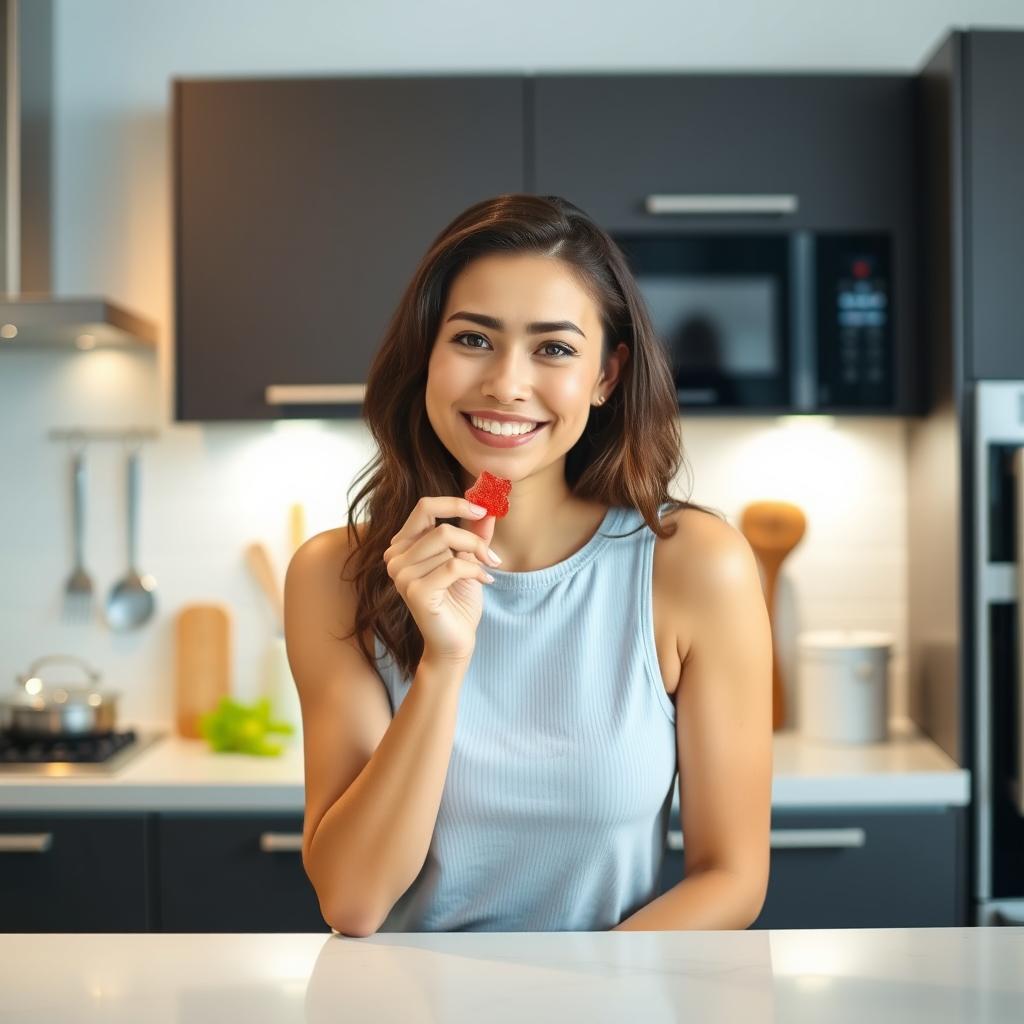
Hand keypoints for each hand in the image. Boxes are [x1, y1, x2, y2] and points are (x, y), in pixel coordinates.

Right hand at [382, 496, 498, 663]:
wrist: (455, 642)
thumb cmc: (458, 601)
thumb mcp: (469, 559)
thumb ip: (474, 533)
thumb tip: (488, 506)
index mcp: (403, 545)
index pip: (425, 507)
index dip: (455, 503)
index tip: (482, 509)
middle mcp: (395, 557)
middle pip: (441, 527)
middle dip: (473, 539)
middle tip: (491, 556)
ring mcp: (401, 575)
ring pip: (448, 544)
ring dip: (476, 557)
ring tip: (485, 572)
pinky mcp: (415, 591)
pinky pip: (453, 565)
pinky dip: (474, 571)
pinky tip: (483, 582)